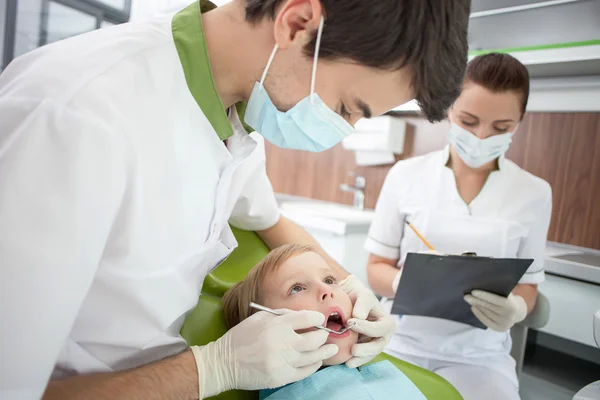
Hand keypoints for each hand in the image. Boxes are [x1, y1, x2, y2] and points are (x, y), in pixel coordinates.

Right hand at [191, 309, 338, 397]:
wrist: (224, 363)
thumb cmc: (241, 337)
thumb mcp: (259, 318)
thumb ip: (281, 315)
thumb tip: (302, 317)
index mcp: (276, 325)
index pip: (306, 318)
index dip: (317, 319)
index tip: (320, 320)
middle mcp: (282, 343)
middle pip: (314, 338)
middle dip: (323, 335)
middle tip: (326, 335)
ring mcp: (282, 361)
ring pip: (313, 356)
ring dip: (324, 352)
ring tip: (331, 348)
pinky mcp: (281, 377)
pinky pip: (305, 371)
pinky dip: (313, 366)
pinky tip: (316, 361)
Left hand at [340, 275, 396, 367]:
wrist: (352, 302)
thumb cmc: (360, 297)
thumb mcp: (363, 295)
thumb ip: (363, 304)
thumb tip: (358, 317)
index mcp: (387, 323)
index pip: (380, 328)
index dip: (366, 327)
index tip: (350, 321)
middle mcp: (383, 337)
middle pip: (378, 346)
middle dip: (366, 349)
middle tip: (353, 349)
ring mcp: (374, 345)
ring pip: (369, 355)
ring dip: (360, 359)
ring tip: (349, 362)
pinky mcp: (364, 350)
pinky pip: (361, 358)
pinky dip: (354, 360)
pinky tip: (346, 363)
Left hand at [464, 291, 526, 331]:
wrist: (517, 313)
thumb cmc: (509, 300)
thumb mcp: (507, 294)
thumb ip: (498, 290)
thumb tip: (482, 283)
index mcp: (511, 306)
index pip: (495, 299)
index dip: (483, 295)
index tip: (473, 291)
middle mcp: (508, 316)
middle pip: (488, 306)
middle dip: (476, 300)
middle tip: (466, 296)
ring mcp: (503, 324)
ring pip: (486, 313)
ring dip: (476, 306)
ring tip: (469, 300)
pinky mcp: (499, 329)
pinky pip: (486, 321)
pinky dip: (478, 314)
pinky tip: (473, 308)